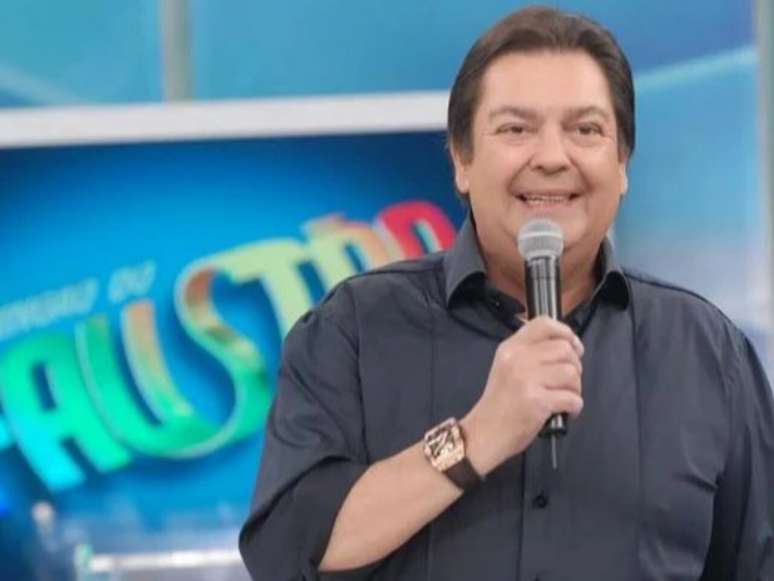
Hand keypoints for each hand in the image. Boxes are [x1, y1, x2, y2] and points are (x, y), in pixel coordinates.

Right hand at [462, 316, 583, 474]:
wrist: (483, 434)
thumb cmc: (499, 403)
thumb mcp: (506, 367)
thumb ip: (529, 353)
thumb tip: (566, 346)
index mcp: (510, 348)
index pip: (544, 323)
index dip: (565, 332)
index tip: (574, 348)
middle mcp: (518, 358)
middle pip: (564, 349)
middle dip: (575, 367)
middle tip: (567, 383)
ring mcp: (527, 379)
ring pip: (571, 373)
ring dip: (575, 389)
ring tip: (564, 399)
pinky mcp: (537, 401)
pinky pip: (572, 398)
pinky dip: (574, 407)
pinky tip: (565, 413)